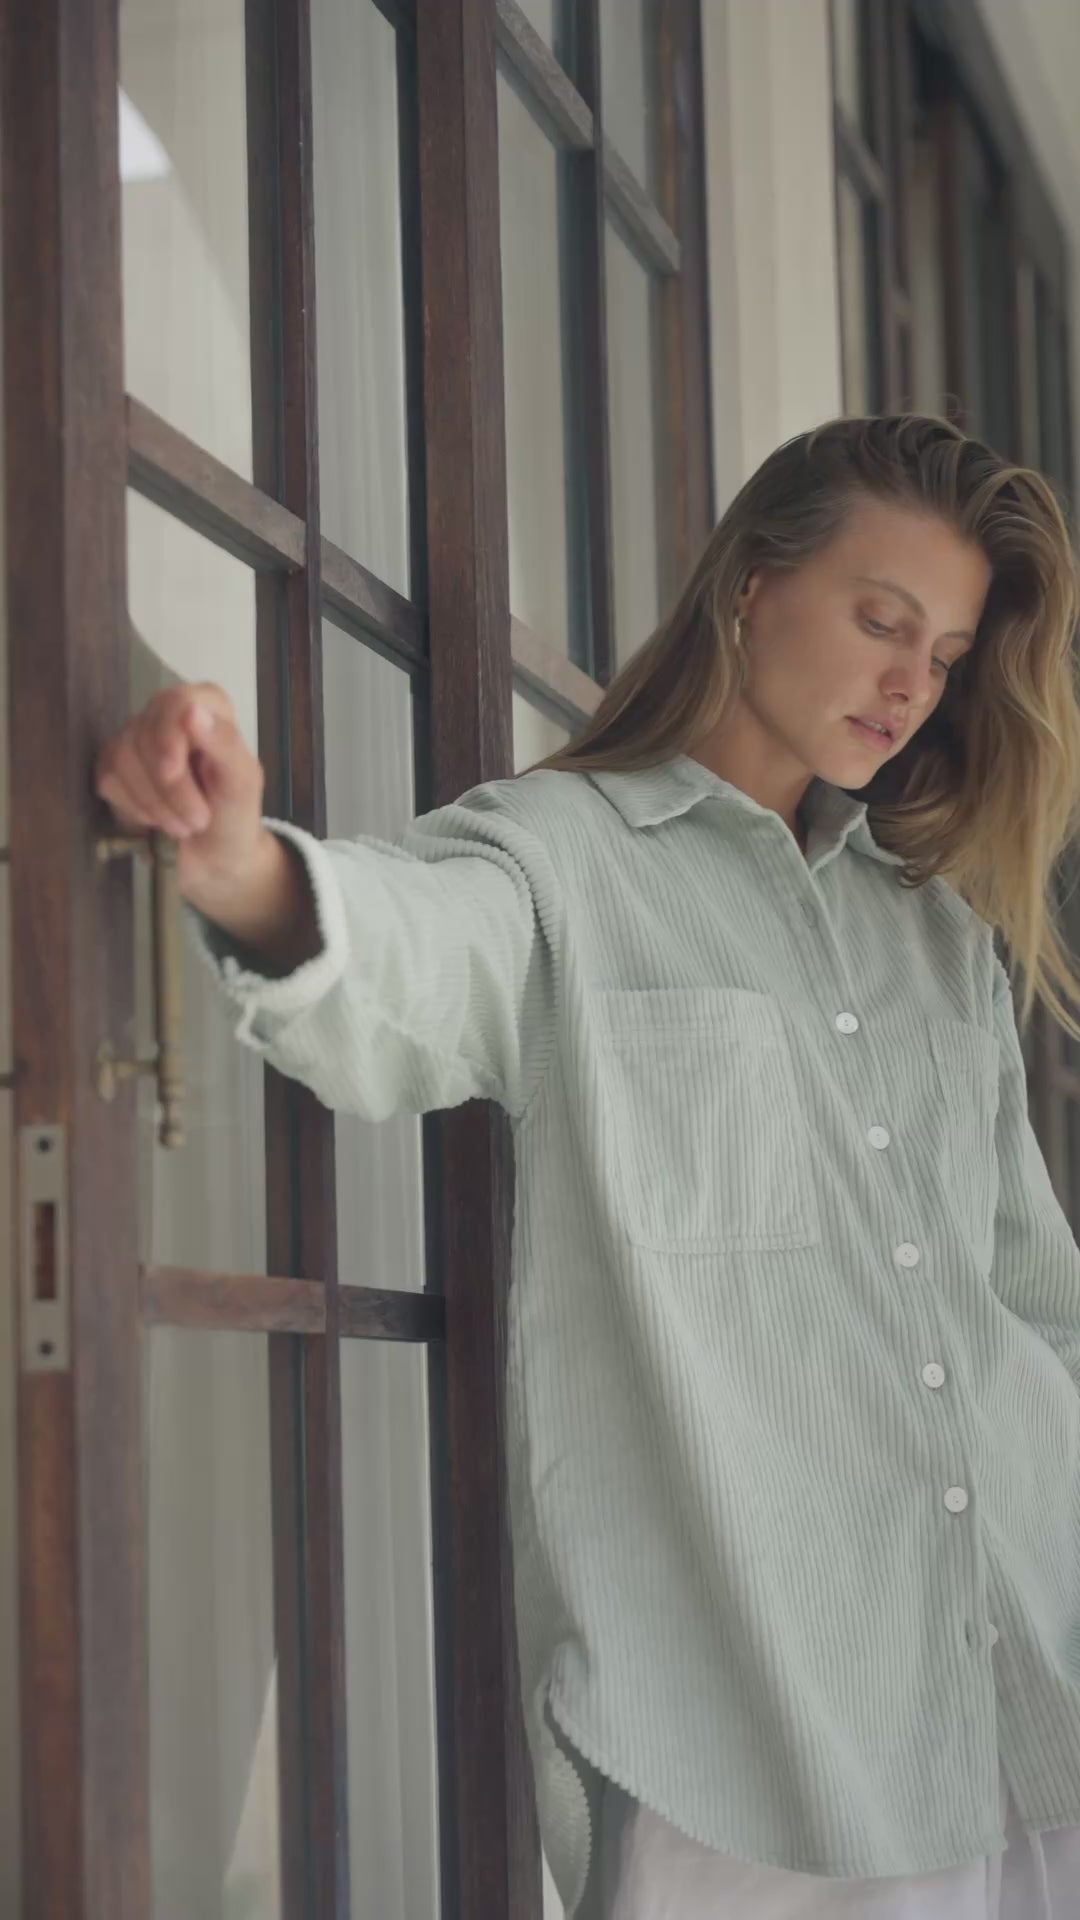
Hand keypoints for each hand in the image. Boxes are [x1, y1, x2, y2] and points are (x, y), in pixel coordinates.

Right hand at [94, 682, 267, 911]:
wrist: (213, 857)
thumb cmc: (234, 815)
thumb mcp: (243, 783)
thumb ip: (224, 744)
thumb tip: (191, 710)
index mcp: (208, 704)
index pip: (176, 702)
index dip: (169, 738)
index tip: (172, 773)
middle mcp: (168, 712)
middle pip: (145, 734)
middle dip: (170, 788)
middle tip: (197, 820)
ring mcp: (137, 736)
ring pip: (121, 758)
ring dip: (154, 804)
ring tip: (183, 826)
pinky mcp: (114, 765)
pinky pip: (109, 779)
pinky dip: (134, 808)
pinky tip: (157, 819)